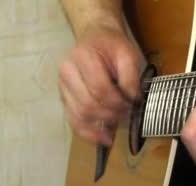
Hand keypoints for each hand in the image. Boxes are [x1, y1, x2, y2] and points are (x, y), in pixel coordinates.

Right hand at [58, 23, 140, 144]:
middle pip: (88, 105)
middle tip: (126, 114)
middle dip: (110, 114)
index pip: (100, 89)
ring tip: (116, 127)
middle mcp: (67, 72)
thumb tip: (133, 100)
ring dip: (100, 126)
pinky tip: (103, 139)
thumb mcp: (128, 53)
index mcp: (82, 57)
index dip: (118, 101)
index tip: (132, 104)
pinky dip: (88, 133)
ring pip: (78, 116)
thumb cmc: (111, 45)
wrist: (94, 36)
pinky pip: (73, 120)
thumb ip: (131, 76)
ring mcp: (63, 86)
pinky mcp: (64, 98)